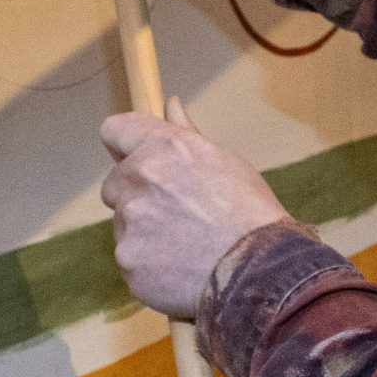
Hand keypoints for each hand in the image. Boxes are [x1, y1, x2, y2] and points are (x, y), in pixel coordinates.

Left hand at [100, 99, 290, 318]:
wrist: (261, 272)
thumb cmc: (251, 215)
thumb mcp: (225, 164)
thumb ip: (186, 136)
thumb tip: (170, 104)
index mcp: (164, 147)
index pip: (115, 130)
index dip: (123, 146)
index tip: (134, 158)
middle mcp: (140, 178)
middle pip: (115, 184)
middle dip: (136, 197)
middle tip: (176, 216)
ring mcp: (130, 221)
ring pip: (123, 224)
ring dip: (144, 233)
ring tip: (186, 247)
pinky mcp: (127, 259)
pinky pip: (130, 259)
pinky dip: (148, 266)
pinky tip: (180, 269)